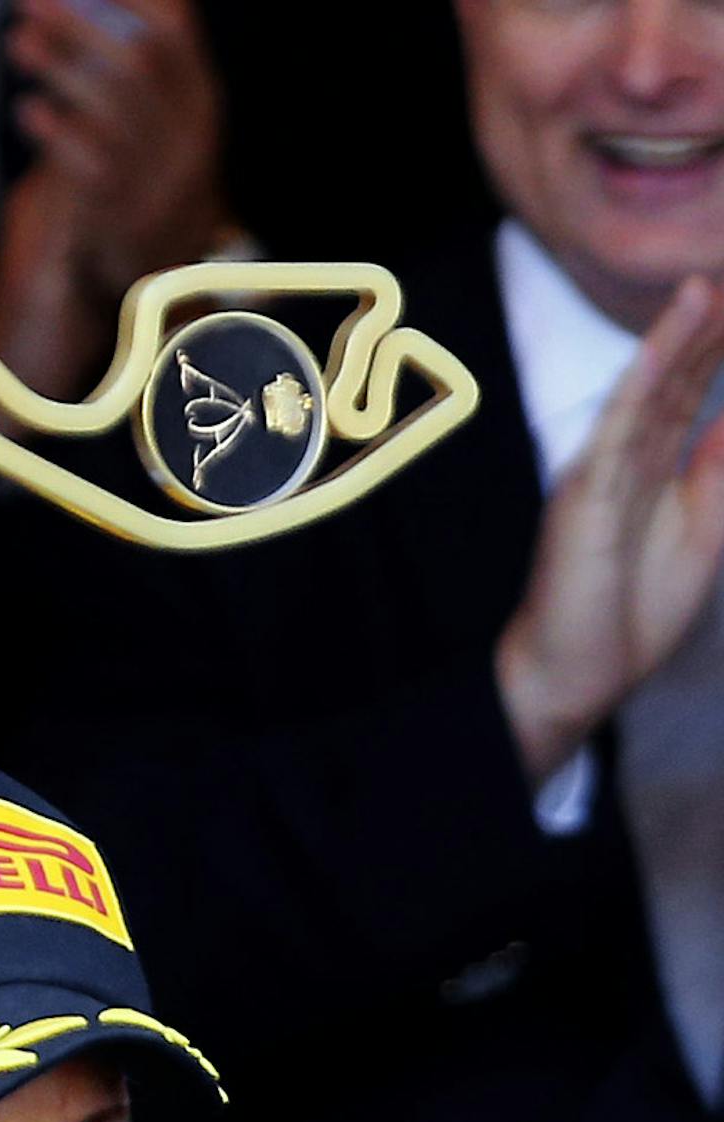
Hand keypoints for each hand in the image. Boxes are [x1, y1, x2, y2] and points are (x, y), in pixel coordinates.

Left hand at [0, 0, 229, 400]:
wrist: (148, 304)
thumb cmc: (131, 202)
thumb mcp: (146, 137)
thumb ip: (121, 80)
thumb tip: (74, 13)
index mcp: (199, 106)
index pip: (175, 28)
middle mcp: (189, 139)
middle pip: (138, 56)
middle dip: (79, 20)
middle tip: (24, 3)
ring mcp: (159, 180)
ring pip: (113, 102)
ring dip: (59, 65)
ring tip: (16, 44)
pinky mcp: (123, 219)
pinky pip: (89, 161)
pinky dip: (54, 129)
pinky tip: (25, 111)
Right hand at [496, 275, 723, 783]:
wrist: (572, 679)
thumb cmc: (627, 619)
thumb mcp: (701, 534)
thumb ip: (718, 472)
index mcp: (653, 472)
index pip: (692, 393)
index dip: (722, 346)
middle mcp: (627, 461)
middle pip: (677, 378)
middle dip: (712, 327)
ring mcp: (605, 472)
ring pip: (652, 387)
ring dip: (684, 332)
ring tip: (711, 282)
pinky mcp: (587, 491)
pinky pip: (624, 421)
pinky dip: (649, 371)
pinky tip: (675, 330)